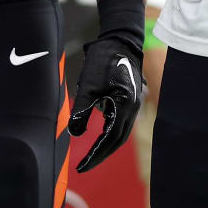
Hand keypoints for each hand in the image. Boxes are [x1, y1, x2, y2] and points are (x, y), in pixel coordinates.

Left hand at [68, 35, 144, 172]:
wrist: (120, 41)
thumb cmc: (103, 61)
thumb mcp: (88, 86)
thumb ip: (81, 111)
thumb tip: (74, 134)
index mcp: (125, 106)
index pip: (110, 139)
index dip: (96, 155)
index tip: (82, 166)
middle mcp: (133, 108)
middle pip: (118, 140)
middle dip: (101, 154)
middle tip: (85, 166)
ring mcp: (133, 105)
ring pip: (120, 133)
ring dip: (106, 145)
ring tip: (90, 155)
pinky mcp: (129, 100)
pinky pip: (120, 123)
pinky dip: (110, 133)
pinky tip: (98, 137)